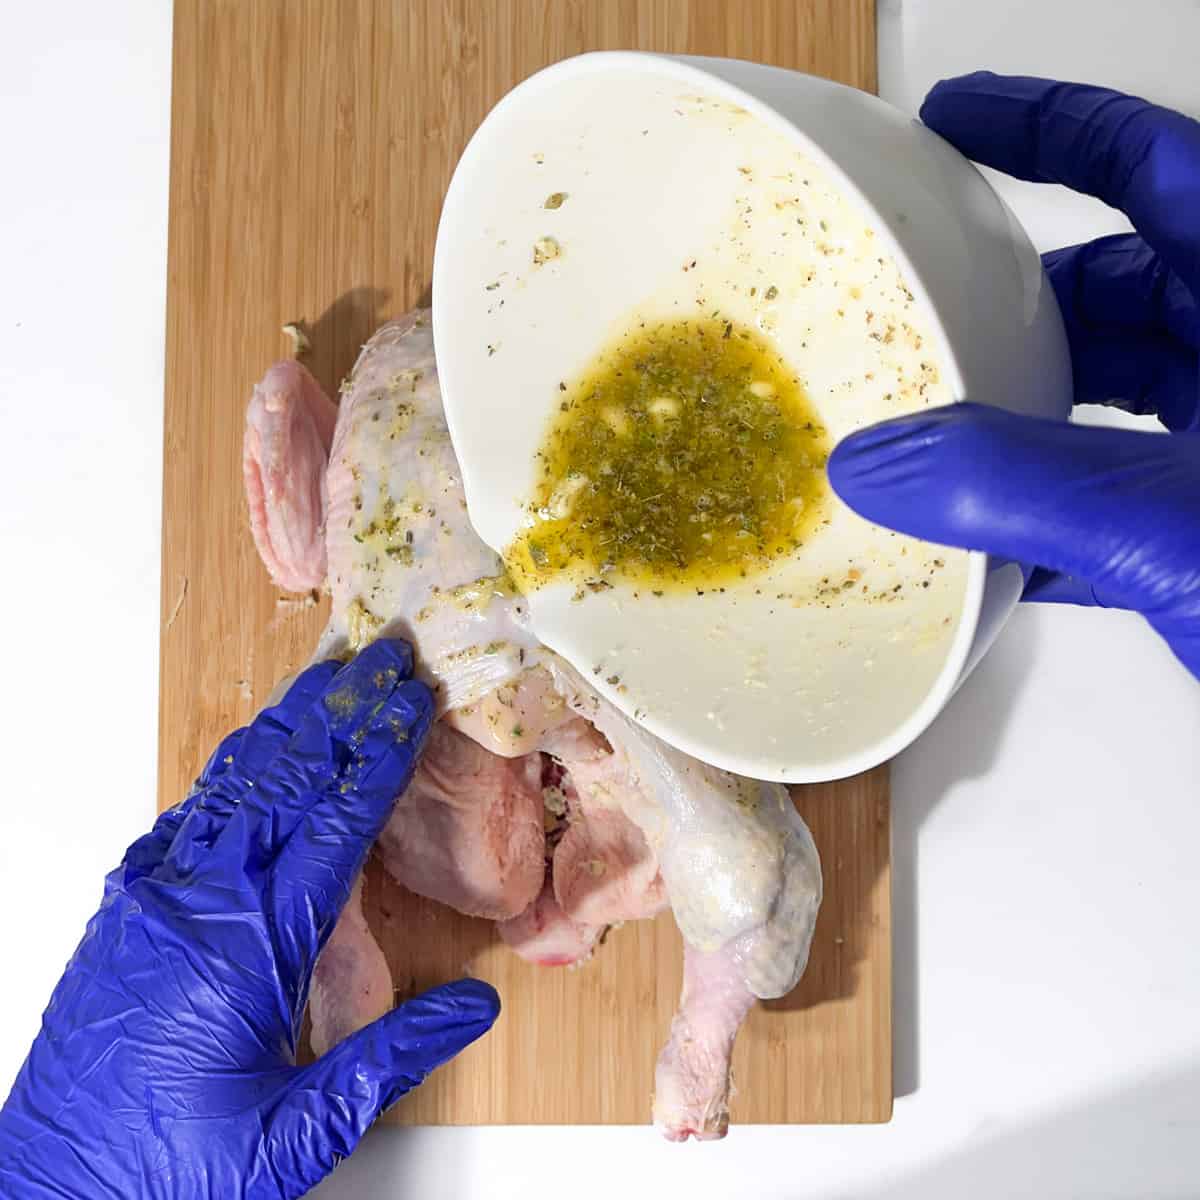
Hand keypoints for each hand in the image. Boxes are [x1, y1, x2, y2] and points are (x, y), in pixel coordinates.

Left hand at [0, 640, 498, 1198]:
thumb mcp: (298, 1133)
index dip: (380, 754)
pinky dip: (228, 774)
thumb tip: (475, 1005)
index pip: (336, 820)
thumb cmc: (168, 1170)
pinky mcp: (126, 908)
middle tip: (380, 656)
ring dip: (285, 726)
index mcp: (252, 944)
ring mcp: (153, 897)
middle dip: (340, 709)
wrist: (50, 1196)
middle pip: (284, 776)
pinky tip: (250, 752)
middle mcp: (199, 900)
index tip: (411, 702)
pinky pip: (184, 818)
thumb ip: (390, 1058)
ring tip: (325, 680)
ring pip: (231, 784)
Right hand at [828, 72, 1199, 677]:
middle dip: (1022, 296)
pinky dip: (1064, 506)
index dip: (1046, 126)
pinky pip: (1136, 481)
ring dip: (1037, 409)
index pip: (1153, 162)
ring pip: (1131, 387)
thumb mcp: (1179, 524)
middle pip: (1129, 279)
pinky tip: (1004, 546)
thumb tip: (885, 464)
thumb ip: (1020, 489)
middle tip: (931, 314)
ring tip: (950, 433)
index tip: (954, 120)